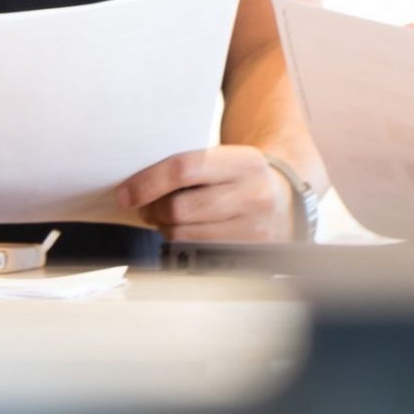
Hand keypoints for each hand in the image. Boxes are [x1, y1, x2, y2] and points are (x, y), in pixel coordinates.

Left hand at [117, 144, 294, 240]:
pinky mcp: (253, 254)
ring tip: (165, 219)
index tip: (124, 194)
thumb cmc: (241, 175)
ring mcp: (256, 229)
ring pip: (186, 236)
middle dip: (153, 210)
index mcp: (243, 162)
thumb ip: (188, 166)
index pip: (183, 169)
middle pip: (180, 209)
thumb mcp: (225, 159)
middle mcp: (254, 195)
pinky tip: (186, 232)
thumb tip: (134, 185)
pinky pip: (201, 253)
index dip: (147, 183)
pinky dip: (184, 245)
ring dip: (165, 230)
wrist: (288, 198)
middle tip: (145, 207)